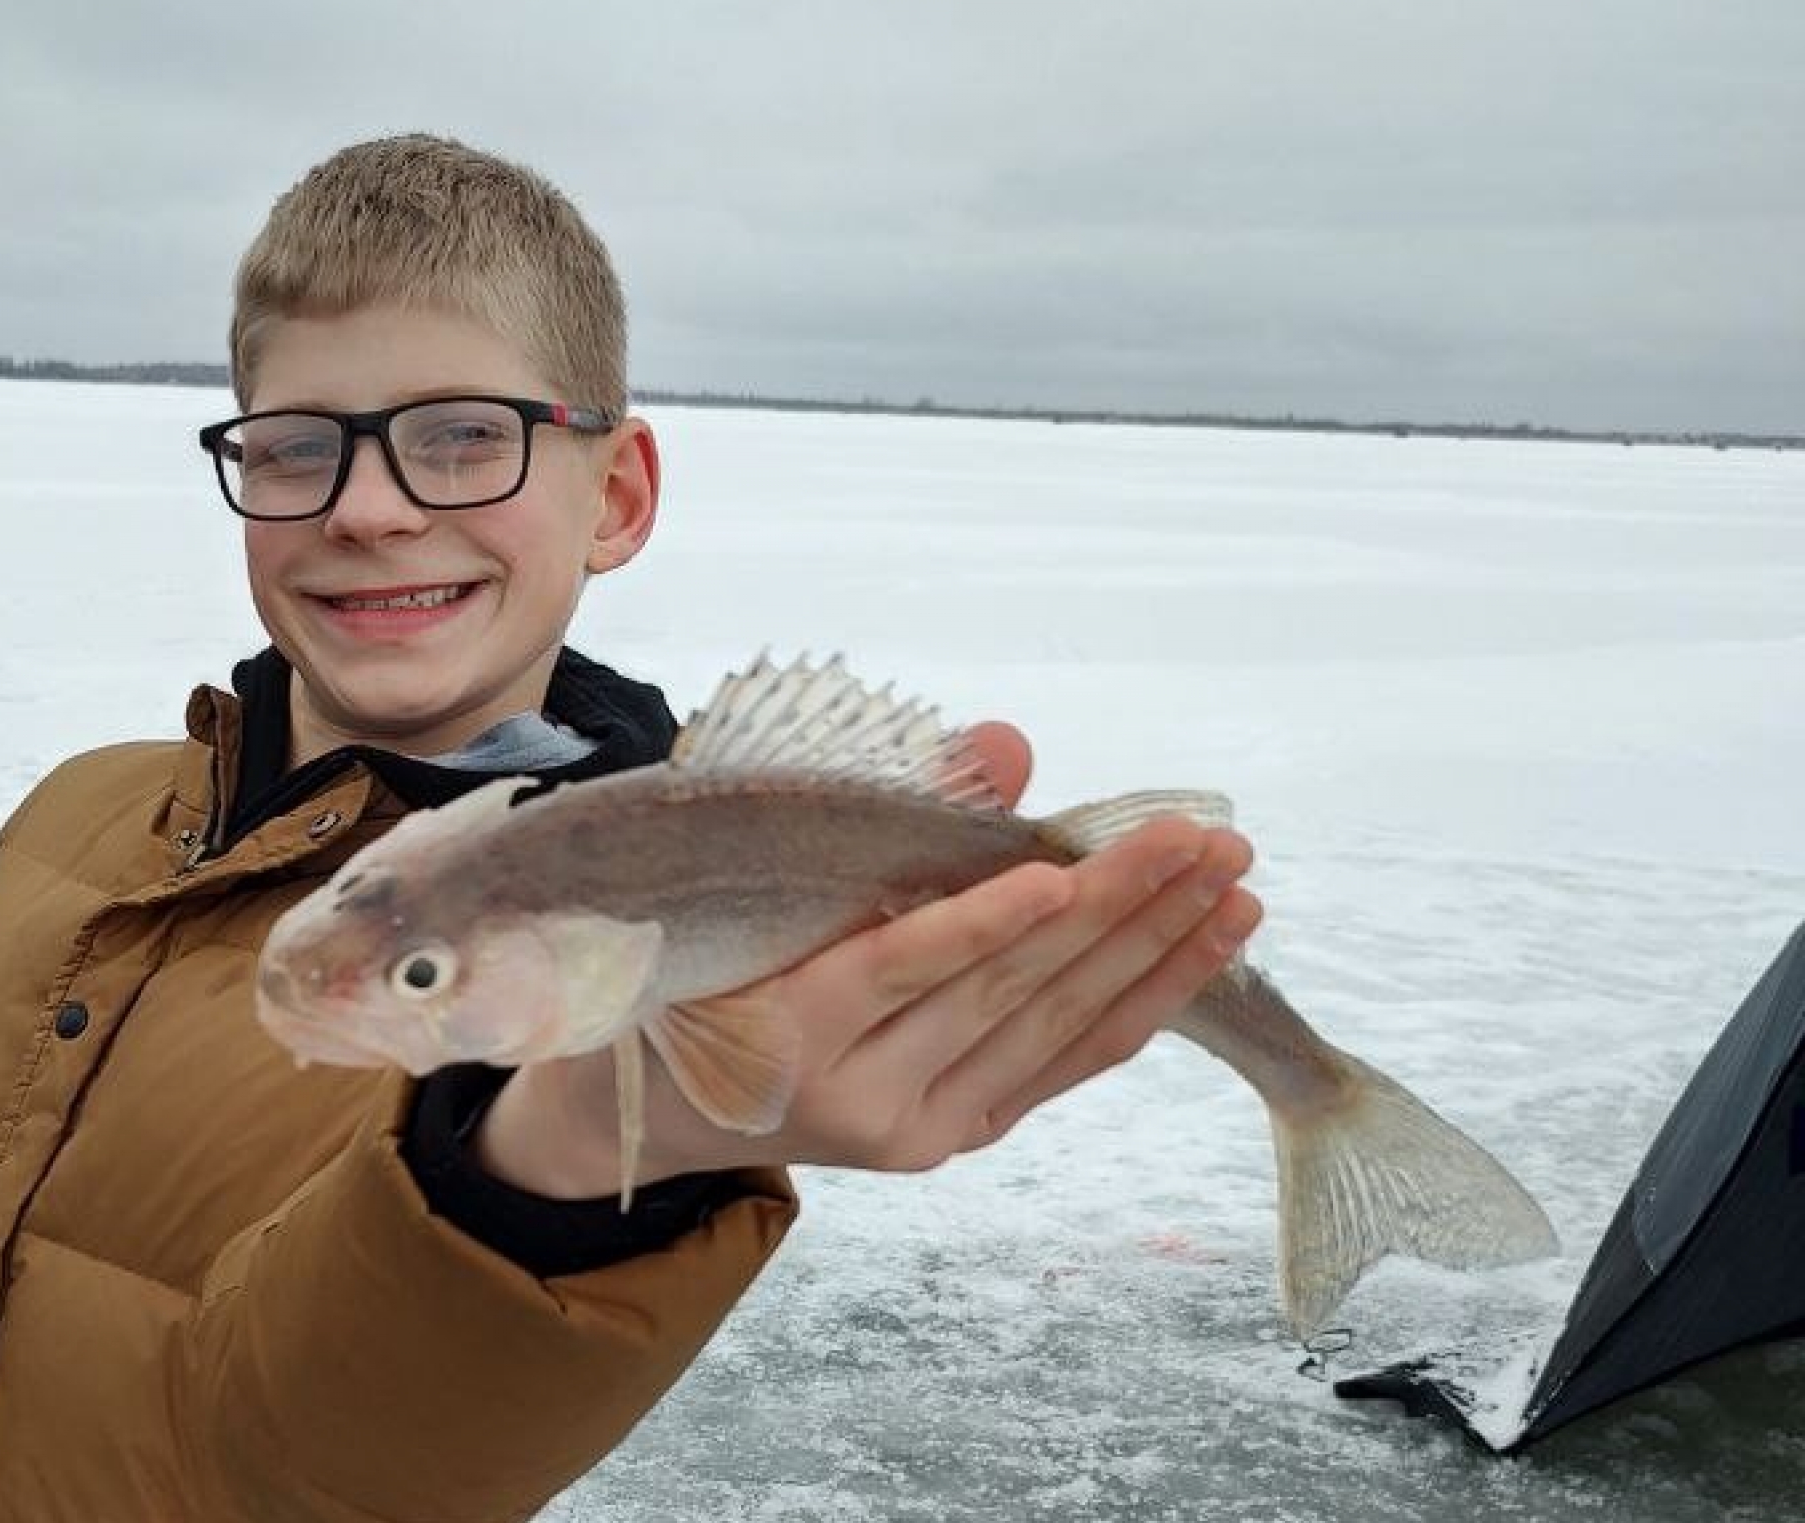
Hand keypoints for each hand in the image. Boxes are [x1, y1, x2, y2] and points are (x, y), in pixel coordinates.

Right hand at [475, 722, 1264, 1197]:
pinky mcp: (947, 1139)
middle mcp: (854, 1095)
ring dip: (1153, 957)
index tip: (1064, 867)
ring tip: (1230, 889)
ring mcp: (909, 1129)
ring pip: (1049, 1030)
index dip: (982, 919)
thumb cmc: (700, 967)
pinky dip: (1134, 1008)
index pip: (899, 965)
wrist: (654, 1105)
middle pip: (1003, 991)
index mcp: (783, 1028)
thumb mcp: (756, 881)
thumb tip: (1005, 745)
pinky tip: (1196, 954)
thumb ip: (884, 811)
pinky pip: (1058, 1066)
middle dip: (1116, 911)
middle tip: (1202, 839)